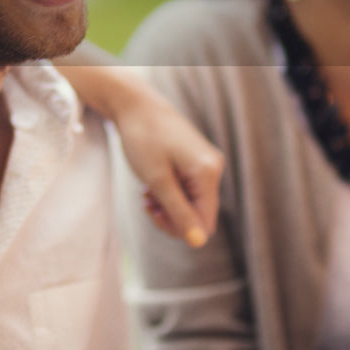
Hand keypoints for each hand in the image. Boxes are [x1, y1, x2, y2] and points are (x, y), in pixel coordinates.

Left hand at [110, 83, 223, 247]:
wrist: (136, 105)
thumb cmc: (144, 139)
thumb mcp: (157, 180)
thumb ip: (178, 212)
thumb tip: (198, 243)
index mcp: (208, 173)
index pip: (205, 223)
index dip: (180, 228)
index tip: (154, 214)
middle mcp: (213, 169)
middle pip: (200, 216)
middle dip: (172, 216)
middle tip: (148, 205)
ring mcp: (206, 164)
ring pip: (192, 204)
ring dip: (168, 206)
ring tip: (147, 194)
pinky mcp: (196, 162)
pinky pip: (188, 190)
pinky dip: (169, 193)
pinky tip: (152, 187)